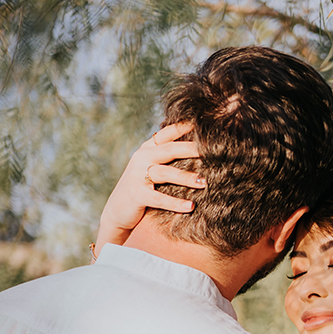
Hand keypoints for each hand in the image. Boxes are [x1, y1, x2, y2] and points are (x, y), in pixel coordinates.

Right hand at [95, 122, 202, 255]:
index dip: (185, 127)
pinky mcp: (137, 195)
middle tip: (214, 151)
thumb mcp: (152, 167)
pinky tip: (190, 206)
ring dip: (186, 177)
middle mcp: (142, 158)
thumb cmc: (143, 188)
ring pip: (165, 173)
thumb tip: (199, 148)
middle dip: (192, 149)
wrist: (118, 210)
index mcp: (148, 149)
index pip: (167, 133)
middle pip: (170, 150)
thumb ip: (168, 157)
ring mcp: (137, 175)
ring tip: (204, 182)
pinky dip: (175, 203)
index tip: (204, 123)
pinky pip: (159, 198)